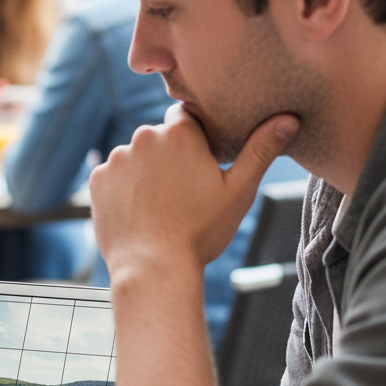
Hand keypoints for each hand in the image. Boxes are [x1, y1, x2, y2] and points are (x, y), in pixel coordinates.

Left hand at [89, 104, 298, 277]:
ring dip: (145, 172)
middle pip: (159, 138)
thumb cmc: (200, 232)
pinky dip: (123, 189)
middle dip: (168, 157)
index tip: (200, 162)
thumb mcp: (239, 191)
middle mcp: (145, 136)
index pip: (186, 116)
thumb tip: (289, 118)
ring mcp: (117, 157)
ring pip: (135, 158)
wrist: (152, 268)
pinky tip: (138, 211)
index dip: (194, 138)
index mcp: (181, 132)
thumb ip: (260, 150)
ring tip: (160, 206)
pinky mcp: (97, 179)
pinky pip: (113, 177)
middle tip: (182, 192)